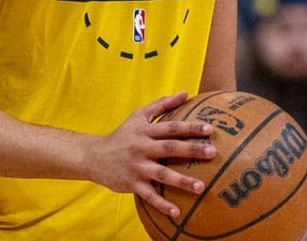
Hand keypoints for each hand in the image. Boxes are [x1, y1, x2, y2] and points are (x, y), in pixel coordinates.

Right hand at [85, 91, 216, 219]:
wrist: (94, 156)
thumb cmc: (122, 134)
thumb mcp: (139, 116)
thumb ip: (162, 104)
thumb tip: (185, 93)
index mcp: (145, 131)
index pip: (171, 128)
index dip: (190, 127)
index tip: (209, 129)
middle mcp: (141, 148)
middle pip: (170, 148)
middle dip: (192, 150)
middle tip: (212, 153)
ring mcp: (137, 167)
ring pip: (162, 174)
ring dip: (182, 181)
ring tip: (201, 187)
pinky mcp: (131, 184)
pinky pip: (149, 196)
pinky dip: (162, 205)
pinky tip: (177, 213)